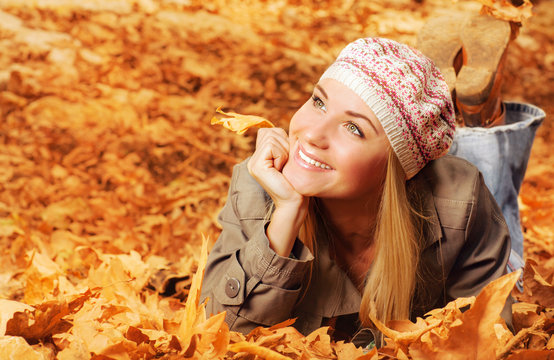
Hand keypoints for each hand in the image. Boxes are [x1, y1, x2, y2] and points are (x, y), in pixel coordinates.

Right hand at [247, 128, 307, 256]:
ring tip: (284, 168)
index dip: (283, 140)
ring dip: (284, 151)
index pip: (269, 131)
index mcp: (260, 157)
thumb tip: (283, 130)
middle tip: (287, 164)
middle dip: (284, 144)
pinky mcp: (257, 167)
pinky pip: (271, 147)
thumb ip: (282, 145)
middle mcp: (253, 160)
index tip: (288, 159)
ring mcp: (253, 163)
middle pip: (269, 132)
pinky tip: (281, 170)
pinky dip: (281, 155)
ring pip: (271, 138)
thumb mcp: (289, 158)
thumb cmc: (297, 182)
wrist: (295, 202)